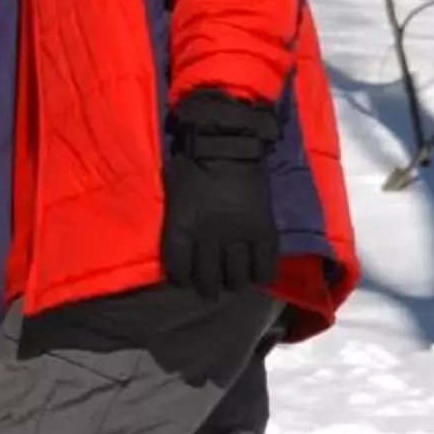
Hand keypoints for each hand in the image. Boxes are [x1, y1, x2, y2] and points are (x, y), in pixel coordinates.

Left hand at [159, 90, 279, 298]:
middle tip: (210, 290)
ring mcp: (235, 235)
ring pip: (235, 276)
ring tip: (234, 284)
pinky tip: (260, 278)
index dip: (182, 278)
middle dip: (207, 287)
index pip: (178, 268)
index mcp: (180, 227)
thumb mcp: (170, 187)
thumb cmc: (191, 160)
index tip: (185, 281)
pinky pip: (264, 263)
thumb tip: (177, 228)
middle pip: (206, 278)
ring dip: (233, 283)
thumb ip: (174, 212)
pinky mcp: (261, 229)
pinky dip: (262, 275)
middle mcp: (206, 237)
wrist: (226, 143)